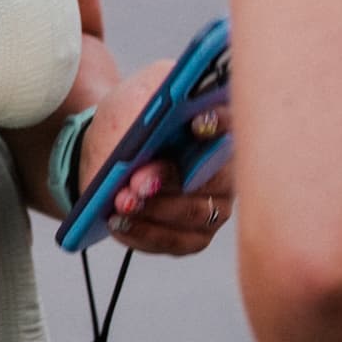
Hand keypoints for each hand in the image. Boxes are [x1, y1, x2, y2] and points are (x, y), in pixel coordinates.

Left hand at [77, 67, 234, 258]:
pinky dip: (143, 234)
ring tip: (120, 204)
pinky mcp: (194, 235)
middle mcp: (225, 168)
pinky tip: (118, 222)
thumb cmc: (129, 119)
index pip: (232, 120)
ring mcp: (213, 206)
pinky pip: (174, 242)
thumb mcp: (131, 98)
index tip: (195, 123)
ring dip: (154, 212)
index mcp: (216, 124)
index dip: (218, 123)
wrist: (109, 150)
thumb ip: (145, 105)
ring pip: (193, 216)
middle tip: (137, 182)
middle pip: (212, 179)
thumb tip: (145, 131)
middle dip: (170, 181)